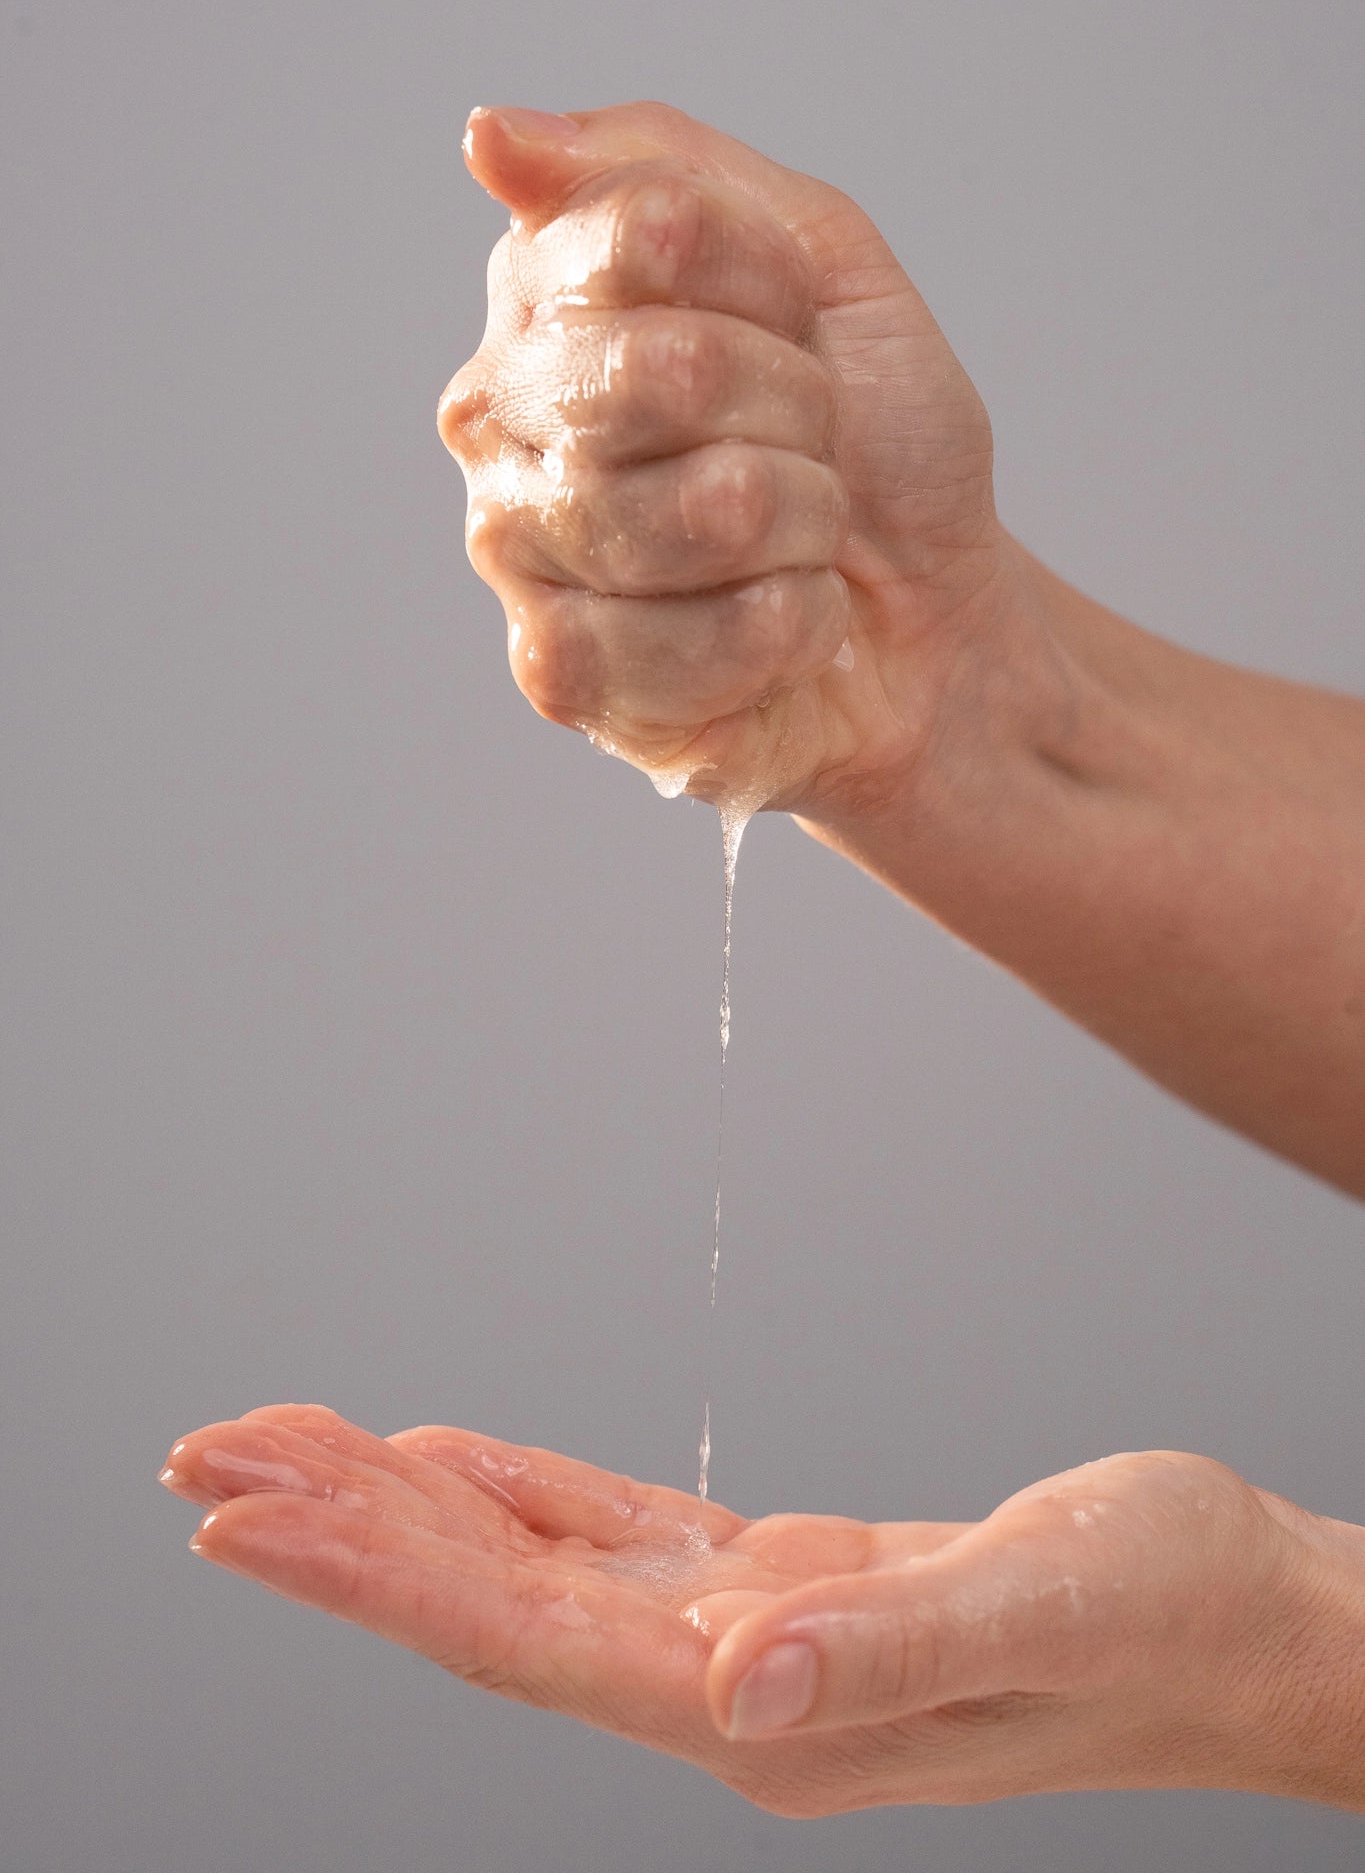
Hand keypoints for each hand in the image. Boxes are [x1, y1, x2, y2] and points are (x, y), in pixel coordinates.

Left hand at [159, 1406, 1364, 1812]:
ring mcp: (754, 1641)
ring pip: (536, 1567)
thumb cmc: (1171, 1616)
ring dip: (409, 1508)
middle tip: (206, 1449)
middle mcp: (734, 1689)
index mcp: (770, 1713)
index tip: (242, 1510)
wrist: (1246, 1624)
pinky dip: (520, 1496)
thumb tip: (736, 1683)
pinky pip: (616, 1538)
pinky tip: (451, 1466)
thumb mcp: (1049, 1614)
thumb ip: (894, 1648)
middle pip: (493, 1605)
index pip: (522, 1642)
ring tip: (288, 1447)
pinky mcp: (789, 1585)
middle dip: (344, 1530)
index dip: (373, 1575)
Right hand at [440, 101, 1011, 815]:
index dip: (769, 284)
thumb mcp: (821, 259)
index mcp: (546, 300)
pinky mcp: (559, 676)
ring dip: (804, 525)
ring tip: (793, 540)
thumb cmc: (873, 443)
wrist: (935, 614)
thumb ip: (664, 169)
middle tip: (805, 445)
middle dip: (796, 408)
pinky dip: (785, 630)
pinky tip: (776, 628)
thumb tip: (487, 134)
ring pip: (706, 510)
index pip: (650, 231)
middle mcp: (501, 421)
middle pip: (670, 369)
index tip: (795, 325)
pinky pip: (696, 639)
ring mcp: (519, 552)